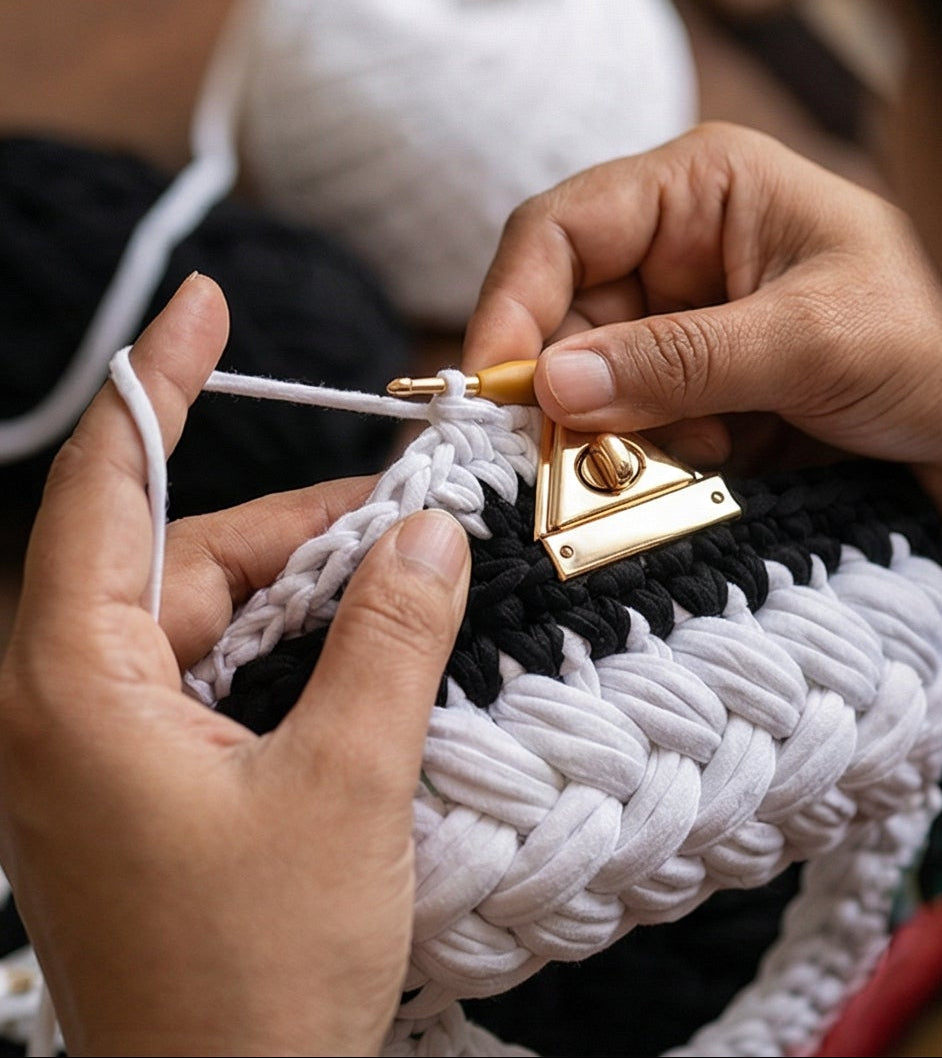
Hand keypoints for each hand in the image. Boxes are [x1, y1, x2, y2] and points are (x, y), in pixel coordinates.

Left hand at [0, 275, 469, 1055]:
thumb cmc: (256, 980)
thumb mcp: (344, 788)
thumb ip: (386, 642)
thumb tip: (427, 535)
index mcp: (73, 688)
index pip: (105, 486)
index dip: (156, 380)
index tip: (201, 301)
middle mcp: (63, 704)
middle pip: (176, 556)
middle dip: (292, 526)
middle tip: (406, 517)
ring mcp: (97, 747)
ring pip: (198, 617)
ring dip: (296, 593)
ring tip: (399, 584)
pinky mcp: (138, 782)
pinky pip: (205, 675)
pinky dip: (278, 650)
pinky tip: (351, 653)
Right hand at [463, 122, 941, 501]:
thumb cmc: (924, 343)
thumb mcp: (809, 339)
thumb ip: (679, 360)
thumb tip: (551, 386)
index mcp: (699, 189)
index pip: (560, 231)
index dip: (511, 306)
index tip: (495, 390)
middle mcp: (670, 249)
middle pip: (560, 316)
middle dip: (570, 391)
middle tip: (593, 454)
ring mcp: (673, 322)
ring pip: (585, 382)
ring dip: (617, 431)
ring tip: (700, 450)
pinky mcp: (679, 385)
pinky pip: (622, 422)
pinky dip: (645, 454)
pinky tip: (713, 457)